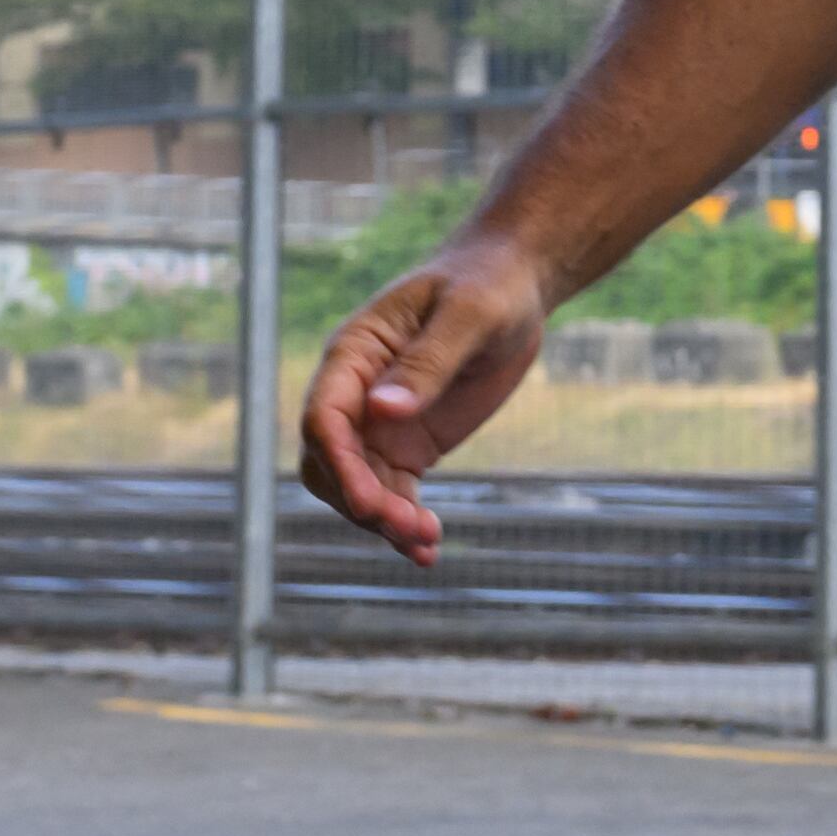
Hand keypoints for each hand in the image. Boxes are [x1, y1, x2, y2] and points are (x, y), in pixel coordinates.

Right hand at [295, 235, 551, 566]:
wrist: (513, 285)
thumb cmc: (487, 285)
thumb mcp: (469, 316)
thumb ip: (428, 362)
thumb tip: (382, 411)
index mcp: (353, 353)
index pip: (323, 418)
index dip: (339, 465)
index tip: (370, 503)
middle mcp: (356, 393)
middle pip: (331, 465)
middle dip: (361, 502)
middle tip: (410, 528)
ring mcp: (380, 424)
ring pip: (360, 488)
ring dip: (384, 521)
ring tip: (426, 545)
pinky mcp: (409, 445)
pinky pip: (393, 493)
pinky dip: (404, 522)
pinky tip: (428, 550)